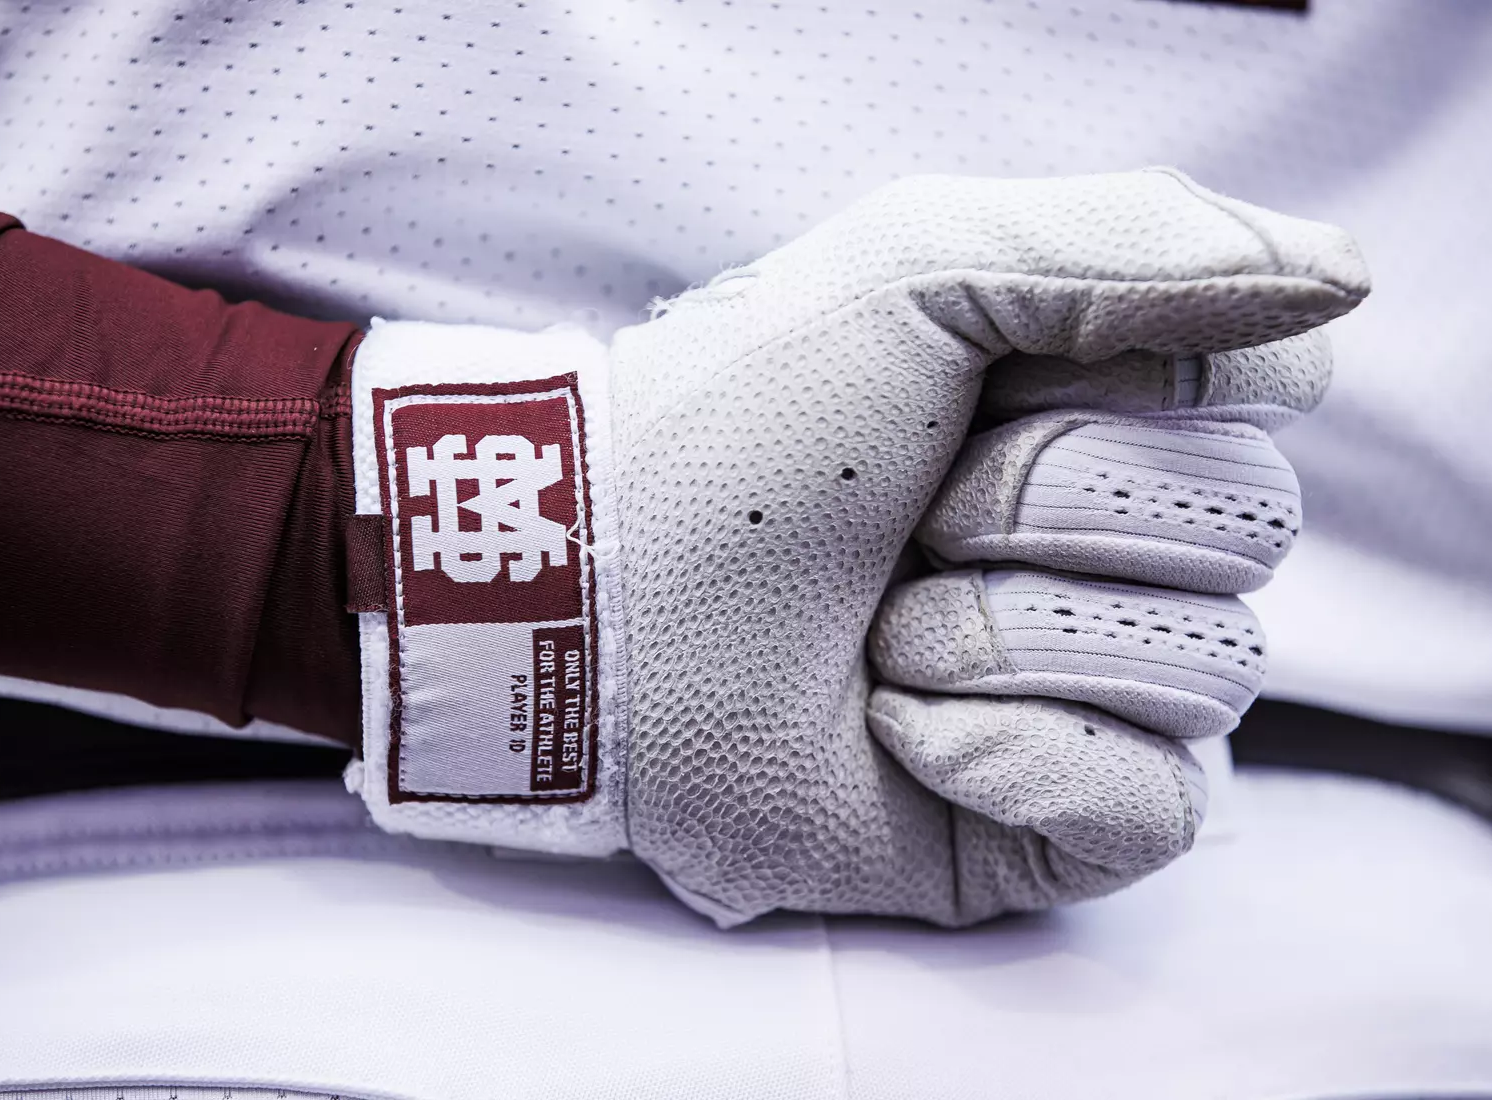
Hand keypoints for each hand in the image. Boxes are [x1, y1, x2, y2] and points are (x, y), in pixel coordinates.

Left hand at [350, 168, 1367, 926]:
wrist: (600, 602)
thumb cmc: (741, 427)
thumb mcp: (920, 265)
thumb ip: (1137, 242)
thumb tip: (1346, 279)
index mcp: (1087, 408)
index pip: (1266, 387)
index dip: (1145, 382)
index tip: (997, 380)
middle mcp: (1102, 547)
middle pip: (1248, 525)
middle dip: (1051, 510)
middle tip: (904, 522)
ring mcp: (1080, 688)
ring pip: (1212, 666)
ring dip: (1007, 633)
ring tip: (875, 632)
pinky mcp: (1045, 820)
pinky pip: (1153, 803)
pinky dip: (1017, 758)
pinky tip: (902, 732)